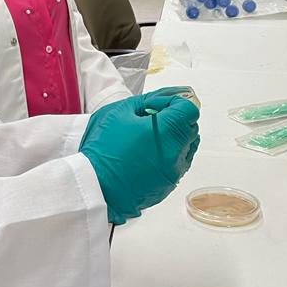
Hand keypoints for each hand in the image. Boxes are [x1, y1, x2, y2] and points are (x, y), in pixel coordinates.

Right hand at [79, 88, 199, 223]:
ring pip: (187, 146)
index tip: (159, 105)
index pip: (190, 108)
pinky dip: (168, 154)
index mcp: (167, 132)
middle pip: (191, 126)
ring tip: (147, 138)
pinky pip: (177, 163)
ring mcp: (175, 171)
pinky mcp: (169, 185)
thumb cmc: (102, 151)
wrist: (95, 188)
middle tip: (149, 120)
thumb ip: (147, 100)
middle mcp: (177, 153)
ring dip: (173, 137)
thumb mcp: (119, 112)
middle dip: (174, 118)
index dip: (175, 102)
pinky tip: (145, 154)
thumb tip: (166, 97)